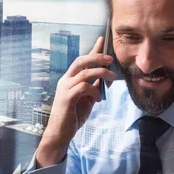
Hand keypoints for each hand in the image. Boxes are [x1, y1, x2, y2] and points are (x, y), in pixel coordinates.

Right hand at [37, 36, 116, 167]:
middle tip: (110, 58)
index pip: (82, 60)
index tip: (102, 40)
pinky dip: (94, 90)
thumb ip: (93, 88)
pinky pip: (83, 87)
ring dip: (101, 73)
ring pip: (84, 73)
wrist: (60, 133)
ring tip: (112, 78)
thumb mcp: (87, 100)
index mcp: (69, 79)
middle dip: (97, 57)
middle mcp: (65, 81)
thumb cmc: (73, 116)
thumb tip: (104, 78)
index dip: (93, 50)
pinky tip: (99, 99)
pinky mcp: (67, 98)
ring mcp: (65, 89)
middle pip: (81, 61)